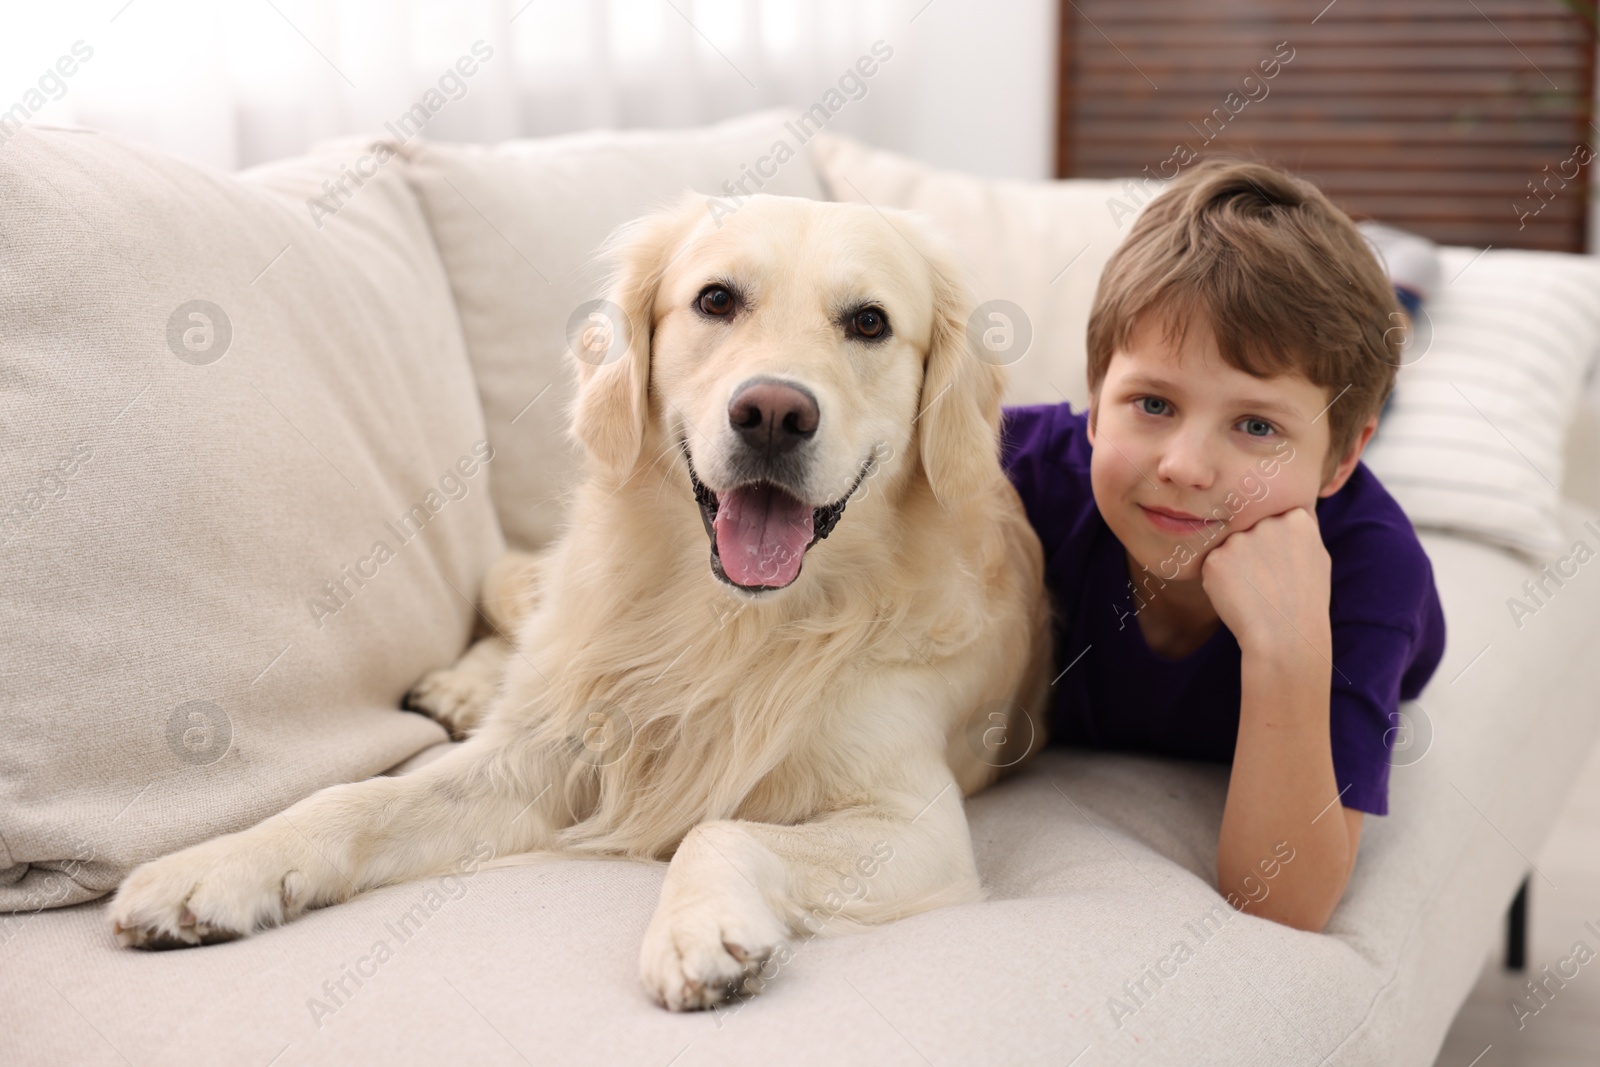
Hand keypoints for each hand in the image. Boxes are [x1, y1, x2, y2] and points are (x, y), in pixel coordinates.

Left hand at [1200, 507, 1330, 655]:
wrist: (1285, 637)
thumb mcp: (1318, 558)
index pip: (1273, 517)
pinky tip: (1238, 596)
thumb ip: (1301, 530)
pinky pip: (1212, 564)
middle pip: (1248, 529)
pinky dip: (1220, 580)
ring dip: (1234, 565)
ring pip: (1229, 547)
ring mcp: (1239, 539)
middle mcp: (1267, 522)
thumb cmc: (1305, 602)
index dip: (1273, 544)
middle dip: (1251, 552)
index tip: (1279, 565)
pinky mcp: (1216, 559)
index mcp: (1296, 518)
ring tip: (1253, 590)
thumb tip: (1290, 511)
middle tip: (1265, 581)